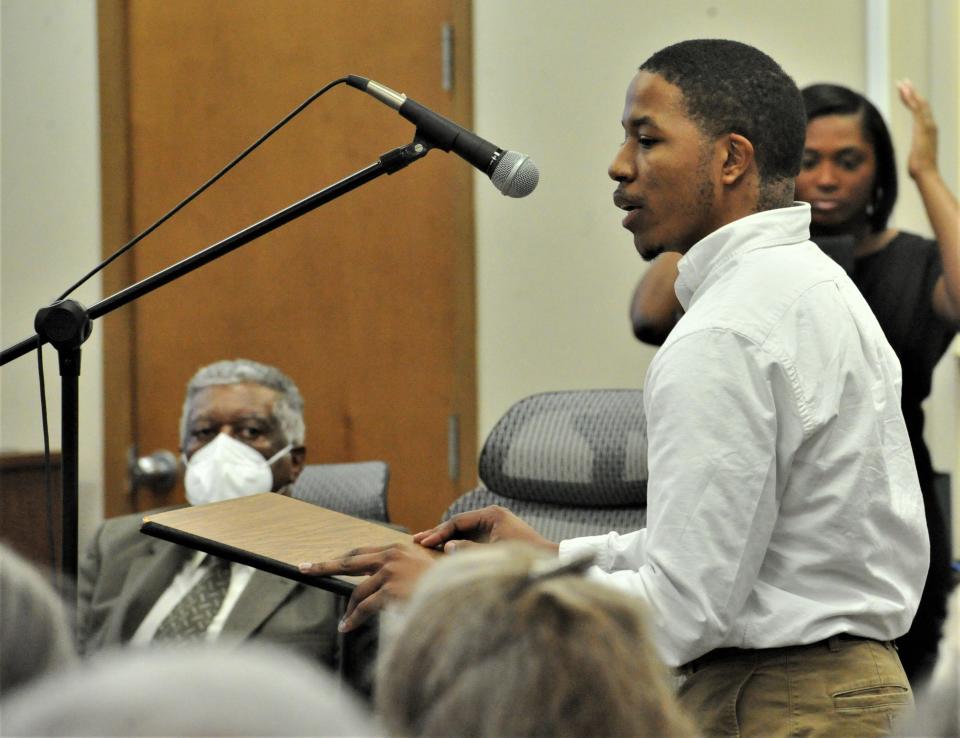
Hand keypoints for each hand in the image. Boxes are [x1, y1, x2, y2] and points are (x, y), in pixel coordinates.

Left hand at [298, 542, 435, 631]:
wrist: (458, 593)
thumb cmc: (442, 583)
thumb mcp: (419, 569)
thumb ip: (399, 568)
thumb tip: (375, 579)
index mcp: (396, 548)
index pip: (359, 553)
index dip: (339, 559)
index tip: (319, 562)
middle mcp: (390, 556)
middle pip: (348, 562)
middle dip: (323, 566)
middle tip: (304, 568)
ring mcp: (390, 572)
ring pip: (357, 592)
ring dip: (348, 610)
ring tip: (344, 623)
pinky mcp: (390, 590)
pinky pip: (364, 608)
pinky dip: (354, 619)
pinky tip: (347, 627)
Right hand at [414, 505, 558, 553]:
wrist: (548, 561)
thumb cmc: (523, 557)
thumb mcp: (492, 554)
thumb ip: (468, 550)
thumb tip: (448, 546)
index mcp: (491, 515)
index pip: (457, 521)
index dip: (439, 533)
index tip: (424, 542)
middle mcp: (492, 516)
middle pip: (459, 523)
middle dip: (438, 533)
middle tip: (416, 540)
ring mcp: (495, 525)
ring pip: (464, 531)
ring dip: (447, 538)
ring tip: (425, 544)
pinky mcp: (497, 535)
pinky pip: (472, 537)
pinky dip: (458, 543)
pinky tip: (445, 550)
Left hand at [897, 79, 937, 179]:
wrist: (926, 173)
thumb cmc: (920, 170)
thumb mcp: (917, 157)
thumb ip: (916, 154)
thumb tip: (914, 162)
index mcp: (929, 130)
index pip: (921, 111)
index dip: (914, 100)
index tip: (906, 92)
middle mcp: (931, 125)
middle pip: (921, 103)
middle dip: (912, 92)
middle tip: (904, 81)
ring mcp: (928, 125)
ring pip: (919, 103)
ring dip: (910, 92)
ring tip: (902, 83)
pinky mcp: (923, 127)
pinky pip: (916, 109)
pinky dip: (911, 99)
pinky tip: (904, 92)